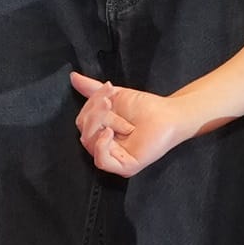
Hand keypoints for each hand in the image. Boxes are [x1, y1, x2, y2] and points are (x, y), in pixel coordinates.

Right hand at [68, 71, 187, 175]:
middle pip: (85, 132)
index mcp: (101, 133)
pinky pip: (102, 162)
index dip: (91, 105)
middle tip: (111, 102)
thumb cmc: (146, 107)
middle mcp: (106, 147)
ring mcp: (115, 159)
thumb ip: (92, 89)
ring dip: (104, 123)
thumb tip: (74, 77)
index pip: (82, 122)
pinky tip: (109, 132)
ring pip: (90, 143)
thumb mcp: (115, 95)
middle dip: (97, 114)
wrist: (169, 114)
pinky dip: (101, 146)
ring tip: (120, 116)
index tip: (108, 89)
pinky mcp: (125, 167)